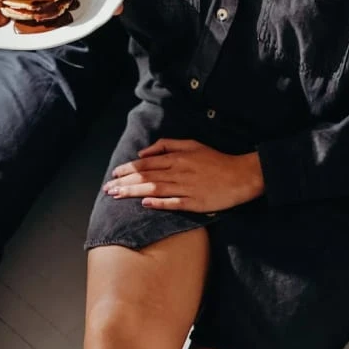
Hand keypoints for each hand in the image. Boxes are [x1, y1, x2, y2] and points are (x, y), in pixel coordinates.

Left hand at [104, 139, 264, 212]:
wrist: (241, 176)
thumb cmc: (216, 160)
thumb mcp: (192, 144)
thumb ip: (168, 145)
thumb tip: (144, 152)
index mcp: (177, 157)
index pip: (146, 164)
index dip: (128, 169)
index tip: (113, 175)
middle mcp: (179, 171)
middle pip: (146, 176)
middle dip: (124, 182)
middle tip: (107, 188)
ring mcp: (186, 188)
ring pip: (155, 188)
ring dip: (134, 192)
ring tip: (117, 196)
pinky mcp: (195, 202)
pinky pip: (173, 202)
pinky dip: (159, 203)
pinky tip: (144, 204)